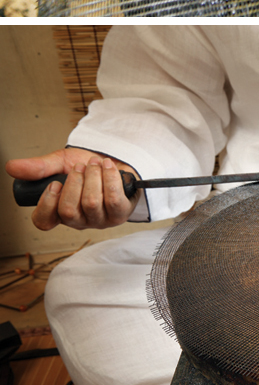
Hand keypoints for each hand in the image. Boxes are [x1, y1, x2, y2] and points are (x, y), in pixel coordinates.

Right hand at [5, 147, 137, 229]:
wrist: (115, 162)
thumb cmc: (88, 167)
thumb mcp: (60, 163)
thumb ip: (39, 167)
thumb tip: (12, 167)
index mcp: (60, 212)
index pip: (44, 221)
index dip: (47, 203)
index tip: (55, 183)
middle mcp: (79, 221)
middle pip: (68, 211)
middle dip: (75, 181)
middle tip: (80, 167)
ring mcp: (99, 220)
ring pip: (90, 203)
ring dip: (93, 176)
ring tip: (95, 164)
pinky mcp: (119, 214)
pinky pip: (113, 199)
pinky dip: (109, 178)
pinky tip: (108, 167)